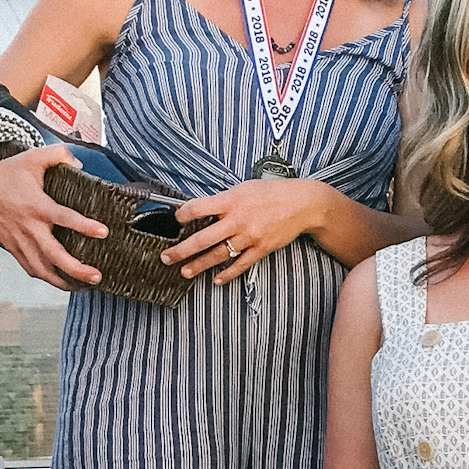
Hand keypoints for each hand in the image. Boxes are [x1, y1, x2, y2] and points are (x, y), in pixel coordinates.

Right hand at [0, 144, 108, 288]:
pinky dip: (47, 278)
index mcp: (37, 206)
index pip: (64, 218)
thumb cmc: (4, 174)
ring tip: (84, 286)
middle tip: (97, 276)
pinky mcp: (13, 248)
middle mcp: (28, 227)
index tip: (103, 232)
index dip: (85, 226)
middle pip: (54, 255)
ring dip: (64, 281)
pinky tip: (63, 281)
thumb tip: (80, 162)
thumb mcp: (32, 157)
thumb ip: (58, 154)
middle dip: (77, 269)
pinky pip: (31, 269)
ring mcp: (19, 241)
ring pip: (42, 269)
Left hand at [162, 179, 332, 283]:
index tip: (176, 219)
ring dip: (199, 264)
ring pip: (219, 254)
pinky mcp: (261, 248)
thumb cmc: (271, 193)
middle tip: (166, 257)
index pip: (198, 208)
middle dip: (182, 249)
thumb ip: (223, 200)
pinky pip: (241, 264)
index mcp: (231, 200)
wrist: (302, 204)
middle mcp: (238, 220)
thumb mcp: (243, 188)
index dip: (183, 214)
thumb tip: (202, 210)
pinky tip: (216, 279)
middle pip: (203, 238)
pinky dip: (227, 274)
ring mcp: (250, 236)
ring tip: (185, 271)